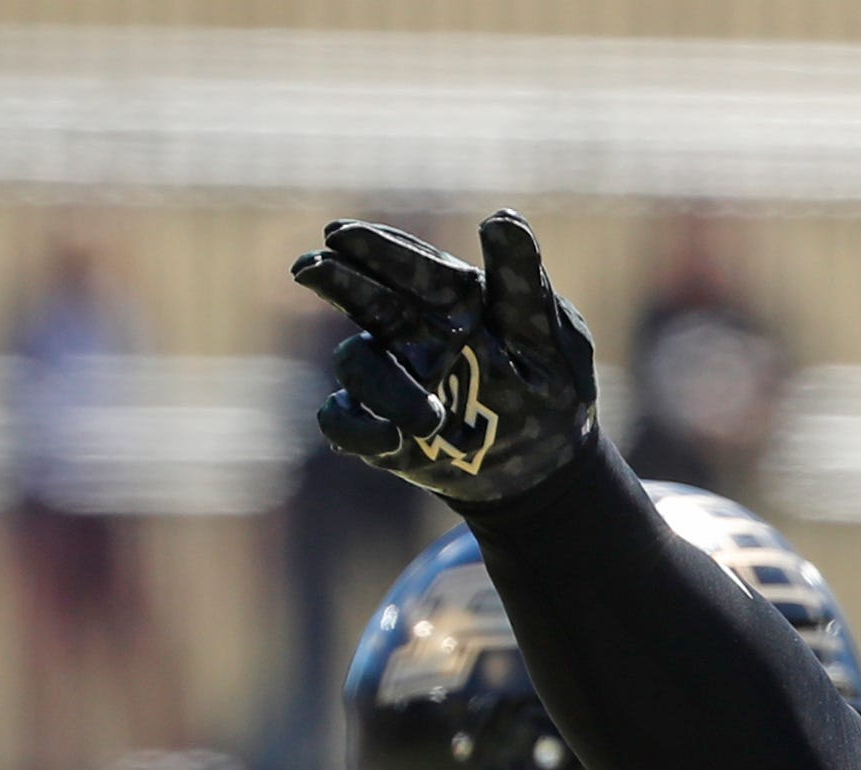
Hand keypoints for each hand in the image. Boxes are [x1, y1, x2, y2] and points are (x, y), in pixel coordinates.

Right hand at [289, 211, 596, 504]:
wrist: (547, 463)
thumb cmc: (549, 383)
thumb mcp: (545, 332)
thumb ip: (522, 280)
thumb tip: (502, 216)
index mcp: (451, 297)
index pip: (407, 263)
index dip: (373, 247)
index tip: (340, 235)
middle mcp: (411, 330)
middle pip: (364, 298)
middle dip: (337, 281)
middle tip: (311, 267)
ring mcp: (392, 376)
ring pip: (359, 363)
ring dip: (383, 386)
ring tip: (430, 420)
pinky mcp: (380, 426)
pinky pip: (345, 422)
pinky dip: (357, 430)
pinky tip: (386, 439)